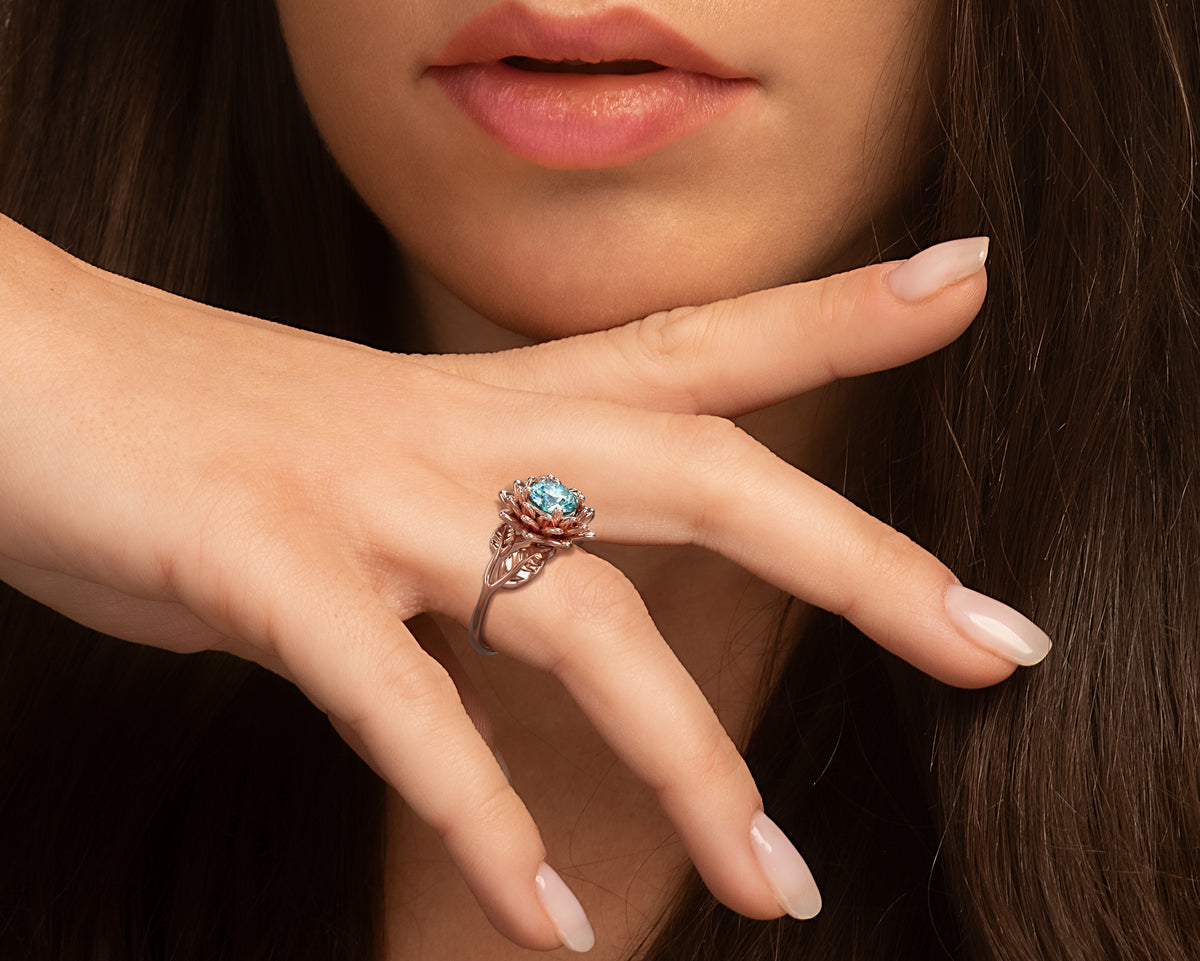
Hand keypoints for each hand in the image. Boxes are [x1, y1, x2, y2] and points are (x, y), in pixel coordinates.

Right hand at [0, 219, 1044, 949]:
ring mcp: (371, 498)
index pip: (701, 342)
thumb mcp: (376, 449)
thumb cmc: (204, 426)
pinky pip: (404, 713)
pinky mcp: (266, 570)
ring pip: (583, 624)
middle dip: (861, 560)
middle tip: (995, 643)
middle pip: (708, 475)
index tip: (967, 281)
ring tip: (780, 888)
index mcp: (496, 394)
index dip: (839, 311)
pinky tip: (549, 927)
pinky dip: (482, 825)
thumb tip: (521, 598)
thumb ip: (470, 519)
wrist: (22, 375)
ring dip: (691, 768)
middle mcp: (460, 430)